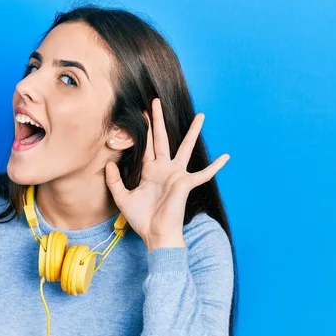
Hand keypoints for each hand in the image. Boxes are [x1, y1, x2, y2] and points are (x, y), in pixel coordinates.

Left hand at [105, 98, 229, 250]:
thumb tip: (108, 163)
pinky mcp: (186, 184)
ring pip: (185, 148)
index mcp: (150, 171)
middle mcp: (164, 169)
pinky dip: (215, 166)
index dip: (143, 130)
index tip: (141, 113)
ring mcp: (177, 175)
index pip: (146, 145)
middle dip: (159, 119)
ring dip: (192, 132)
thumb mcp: (122, 198)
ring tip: (200, 116)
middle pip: (162, 138)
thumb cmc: (142, 219)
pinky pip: (203, 174)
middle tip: (155, 101)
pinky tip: (226, 157)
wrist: (156, 234)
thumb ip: (114, 181)